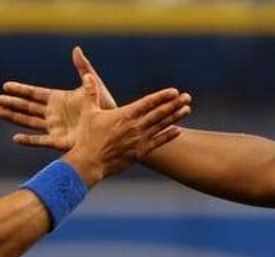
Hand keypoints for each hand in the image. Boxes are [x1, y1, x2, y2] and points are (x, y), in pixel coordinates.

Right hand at [0, 46, 120, 153]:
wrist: (112, 127)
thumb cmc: (105, 105)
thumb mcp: (93, 84)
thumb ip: (83, 68)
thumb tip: (76, 49)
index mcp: (58, 99)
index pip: (35, 93)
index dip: (21, 90)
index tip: (6, 86)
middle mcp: (54, 113)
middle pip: (28, 107)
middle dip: (13, 103)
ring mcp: (55, 127)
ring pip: (30, 122)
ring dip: (14, 118)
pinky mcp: (59, 141)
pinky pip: (41, 141)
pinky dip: (29, 140)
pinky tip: (15, 138)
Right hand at [58, 74, 190, 185]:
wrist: (89, 163)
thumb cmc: (87, 137)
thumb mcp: (88, 113)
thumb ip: (91, 93)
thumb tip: (88, 76)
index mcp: (125, 115)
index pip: (148, 103)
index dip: (162, 96)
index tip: (174, 91)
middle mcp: (135, 127)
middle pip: (159, 113)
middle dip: (174, 104)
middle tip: (187, 97)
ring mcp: (139, 140)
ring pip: (161, 126)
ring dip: (175, 117)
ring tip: (187, 109)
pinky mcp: (140, 152)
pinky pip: (158, 143)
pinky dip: (168, 136)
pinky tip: (178, 130)